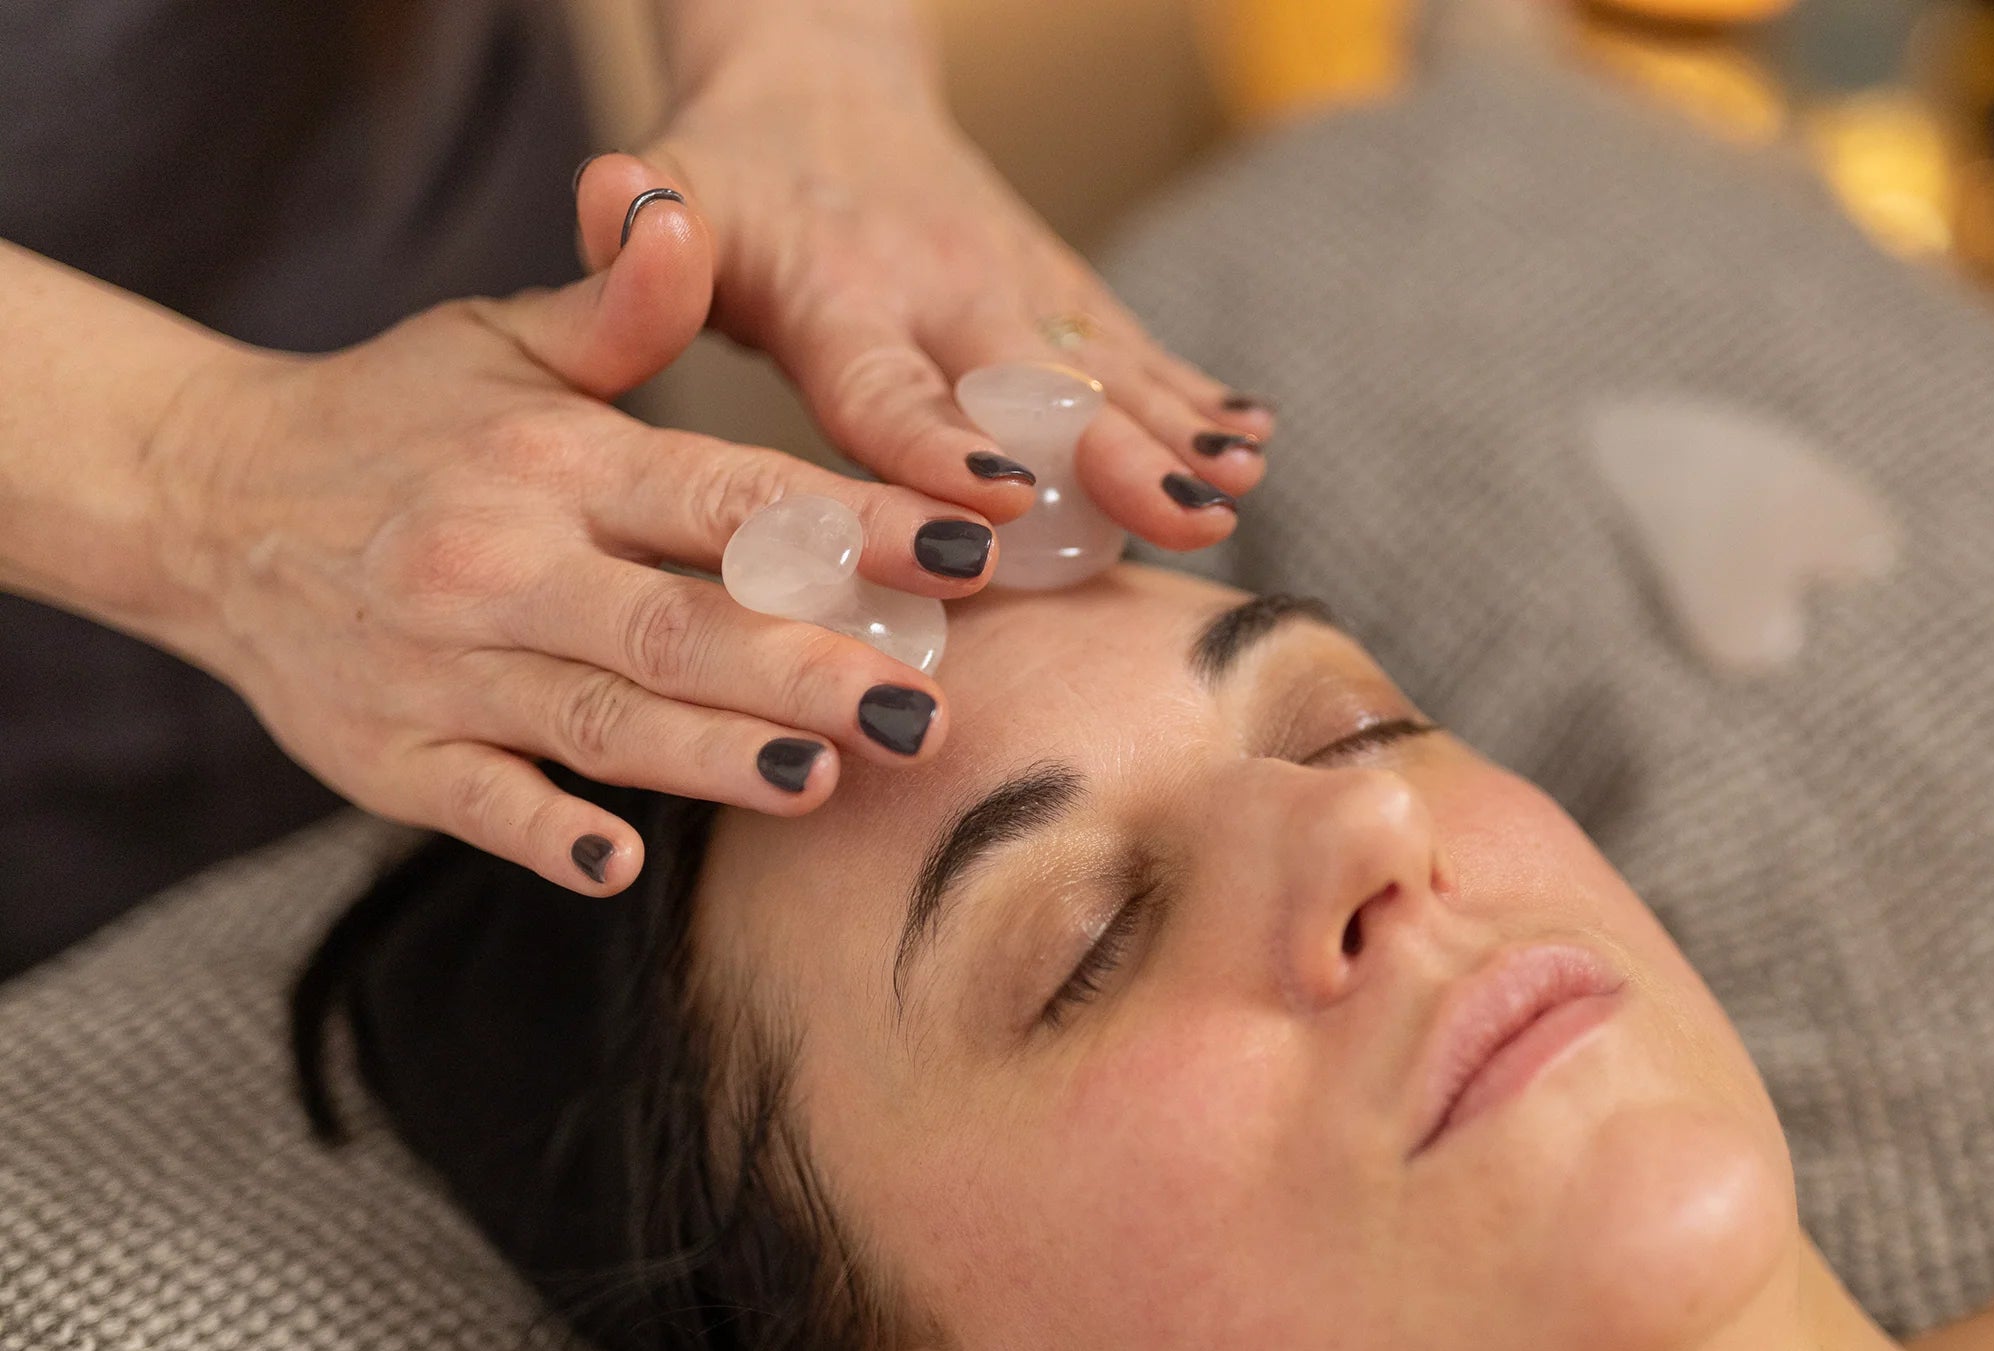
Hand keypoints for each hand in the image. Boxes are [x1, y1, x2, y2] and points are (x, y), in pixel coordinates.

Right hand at [152, 164, 979, 895]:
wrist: (202, 501)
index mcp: (552, 459)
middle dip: (809, 668)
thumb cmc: (395, 420)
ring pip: (597, 717)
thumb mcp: (503, 342)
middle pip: (677, 625)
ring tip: (824, 776)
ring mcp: (442, 666)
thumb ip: (622, 308)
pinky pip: (475, 800)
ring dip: (712, 753)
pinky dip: (541, 829)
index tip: (965, 554)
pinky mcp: (388, 754)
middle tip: (926, 709)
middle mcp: (501, 562)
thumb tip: (689, 215)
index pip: (725, 495)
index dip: (849, 527)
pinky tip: (618, 860)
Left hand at [623, 34, 1272, 544]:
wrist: (819, 76)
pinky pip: (1137, 348)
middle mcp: (944, 286)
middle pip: (1039, 387)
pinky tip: (1254, 445)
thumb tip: (618, 200)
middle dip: (1113, 452)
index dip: (938, 444)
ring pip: (1107, 369)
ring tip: (1237, 488)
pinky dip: (1197, 395)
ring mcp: (1017, 287)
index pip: (889, 385)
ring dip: (1177, 430)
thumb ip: (641, 232)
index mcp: (842, 290)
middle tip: (1179, 511)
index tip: (995, 501)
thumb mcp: (674, 186)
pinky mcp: (1060, 291)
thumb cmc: (730, 175)